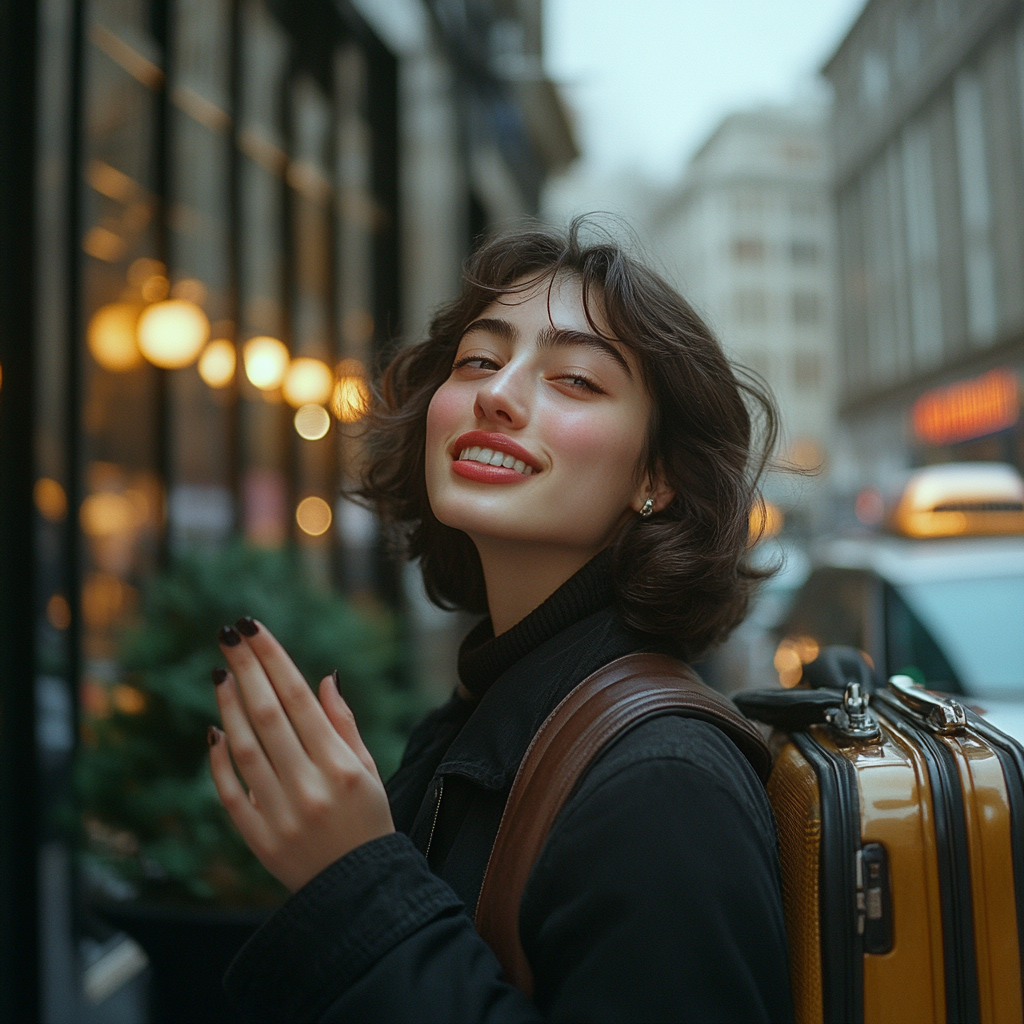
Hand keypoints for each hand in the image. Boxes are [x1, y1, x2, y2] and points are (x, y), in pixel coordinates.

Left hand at [208, 618, 394, 891]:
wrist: (359, 890)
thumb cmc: (369, 820)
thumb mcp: (370, 769)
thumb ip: (343, 723)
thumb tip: (323, 677)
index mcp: (342, 766)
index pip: (299, 698)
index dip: (274, 659)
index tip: (253, 627)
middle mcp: (310, 787)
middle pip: (268, 715)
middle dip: (246, 668)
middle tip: (228, 634)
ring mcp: (280, 814)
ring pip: (245, 748)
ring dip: (229, 706)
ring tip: (220, 672)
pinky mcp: (258, 839)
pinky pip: (230, 792)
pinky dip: (219, 760)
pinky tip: (215, 730)